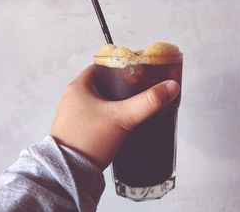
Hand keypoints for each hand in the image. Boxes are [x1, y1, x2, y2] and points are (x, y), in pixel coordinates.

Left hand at [50, 65, 179, 169]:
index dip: (118, 67)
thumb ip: (148, 102)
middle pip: (101, 85)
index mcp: (78, 88)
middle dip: (120, 87)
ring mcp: (73, 116)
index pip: (100, 67)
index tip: (134, 71)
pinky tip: (121, 123)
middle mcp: (72, 99)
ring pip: (99, 102)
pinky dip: (108, 117)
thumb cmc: (89, 140)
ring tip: (133, 106)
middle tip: (138, 89)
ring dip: (114, 103)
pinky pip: (95, 117)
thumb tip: (170, 86)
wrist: (69, 173)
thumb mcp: (122, 117)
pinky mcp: (76, 131)